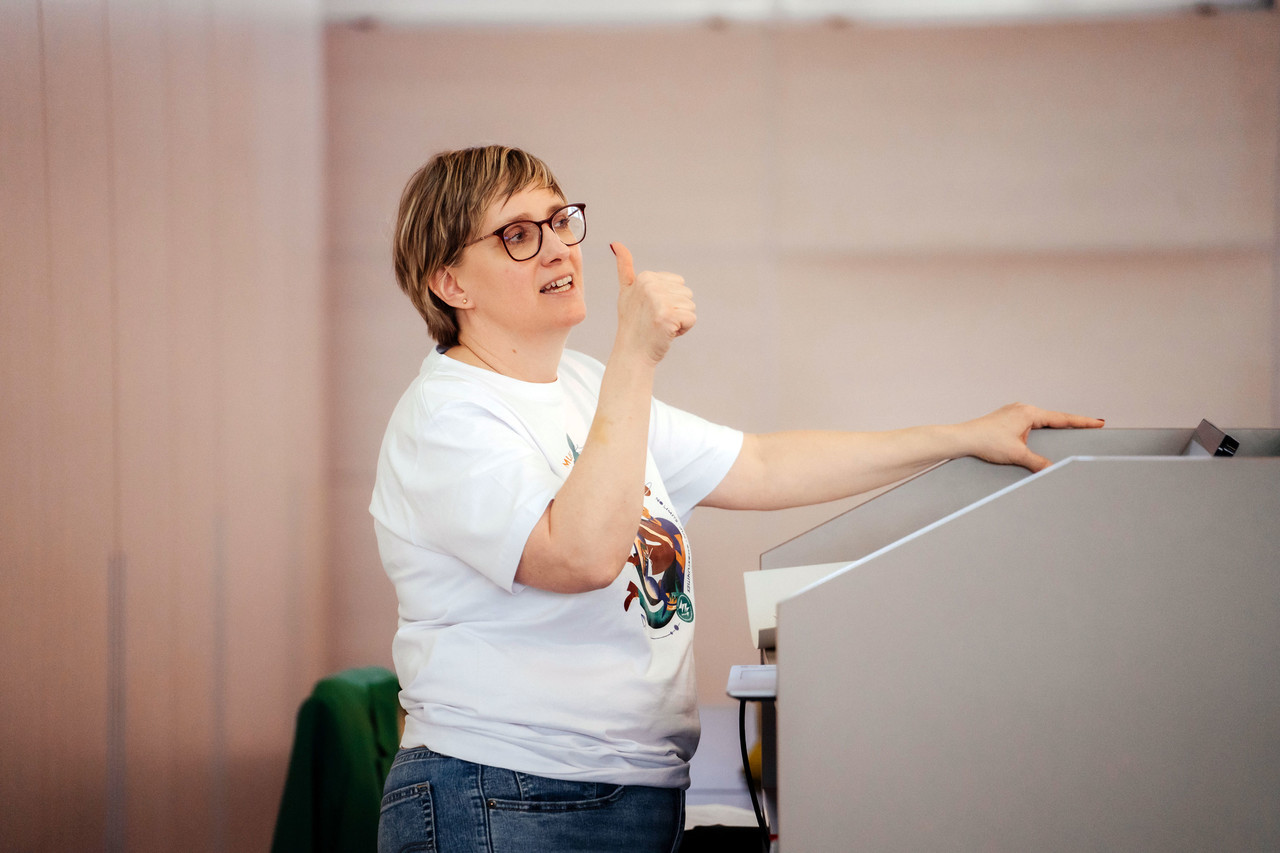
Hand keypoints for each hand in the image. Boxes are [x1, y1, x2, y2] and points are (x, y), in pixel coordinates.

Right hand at [611, 242, 695, 364]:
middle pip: (686, 295)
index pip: (678, 284)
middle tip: (655, 321)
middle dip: (676, 310)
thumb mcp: (626, 292)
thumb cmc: (632, 324)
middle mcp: (651, 285)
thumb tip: (616, 243)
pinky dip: (683, 330)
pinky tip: (666, 334)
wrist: (632, 354)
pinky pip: (691, 319)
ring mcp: (659, 300)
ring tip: (660, 327)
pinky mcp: (668, 316)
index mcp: (645, 277)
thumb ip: (624, 267)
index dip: (669, 301)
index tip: (651, 311)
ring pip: (690, 307)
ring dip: (680, 321)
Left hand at [961, 403, 1104, 472]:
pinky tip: (1045, 435)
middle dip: (1071, 424)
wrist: (963, 438)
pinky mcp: (1007, 419)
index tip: (1099, 422)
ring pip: (1041, 421)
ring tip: (1072, 431)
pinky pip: (1030, 423)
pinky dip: (1041, 429)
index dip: (1082, 422)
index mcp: (1029, 413)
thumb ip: (1038, 462)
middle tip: (1091, 426)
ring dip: (1055, 426)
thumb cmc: (986, 442)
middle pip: (1053, 418)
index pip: (1062, 418)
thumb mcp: (1017, 454)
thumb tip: (1052, 470)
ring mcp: (1014, 412)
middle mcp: (1023, 409)